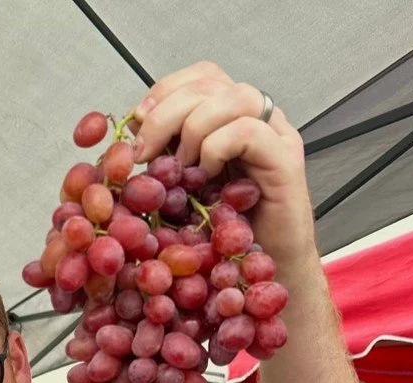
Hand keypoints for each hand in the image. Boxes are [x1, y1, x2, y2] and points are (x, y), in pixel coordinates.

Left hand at [130, 61, 314, 265]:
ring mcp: (275, 137)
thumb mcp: (180, 193)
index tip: (136, 127)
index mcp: (230, 120)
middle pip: (211, 81)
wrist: (256, 277)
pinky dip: (216, 148)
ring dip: (192, 129)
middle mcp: (257, 120)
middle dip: (165, 113)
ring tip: (179, 170)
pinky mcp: (285, 162)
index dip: (164, 92)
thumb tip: (126, 148)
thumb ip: (163, 164)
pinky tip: (205, 177)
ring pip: (234, 96)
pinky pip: (248, 131)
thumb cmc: (218, 238)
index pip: (201, 76)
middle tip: (143, 154)